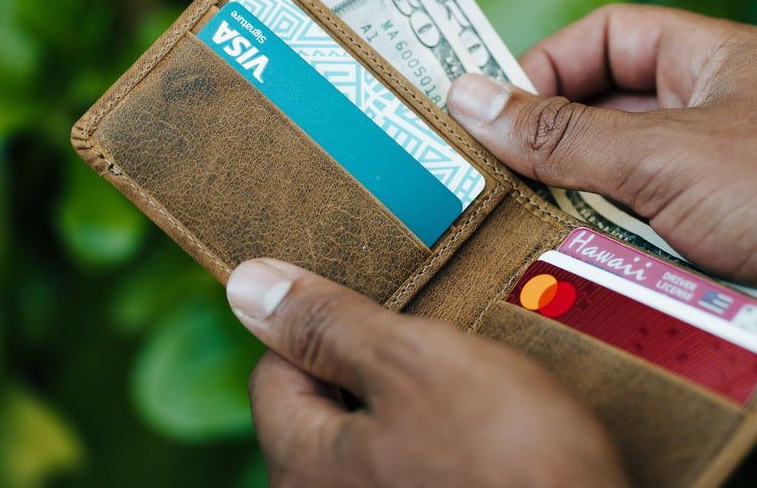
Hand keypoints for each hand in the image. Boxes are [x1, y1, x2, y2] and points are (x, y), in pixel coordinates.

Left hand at [226, 259, 629, 487]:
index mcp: (303, 468)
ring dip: (413, 406)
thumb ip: (328, 325)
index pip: (274, 372)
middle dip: (370, 367)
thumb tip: (249, 286)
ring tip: (468, 386)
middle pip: (322, 411)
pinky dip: (441, 444)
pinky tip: (485, 433)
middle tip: (430, 342)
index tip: (377, 308)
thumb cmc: (507, 462)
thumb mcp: (413, 364)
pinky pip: (414, 469)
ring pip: (373, 440)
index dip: (321, 327)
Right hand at [447, 4, 756, 410]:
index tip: (492, 111)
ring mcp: (717, 186)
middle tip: (488, 185)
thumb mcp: (665, 157)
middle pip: (600, 119)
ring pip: (615, 190)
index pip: (603, 39)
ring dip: (574, 215)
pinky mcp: (721, 249)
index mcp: (708, 62)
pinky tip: (575, 281)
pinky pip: (642, 243)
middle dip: (548, 153)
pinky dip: (608, 260)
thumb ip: (563, 134)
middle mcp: (710, 117)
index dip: (544, 66)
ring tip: (525, 239)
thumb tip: (470, 98)